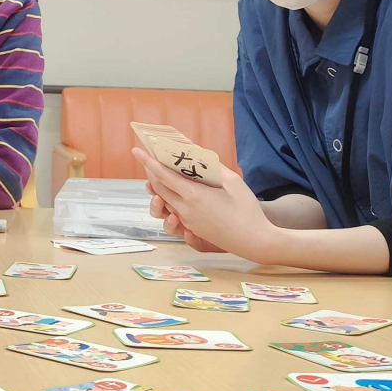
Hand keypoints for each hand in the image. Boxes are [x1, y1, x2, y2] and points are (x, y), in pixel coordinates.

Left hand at [133, 148, 275, 258]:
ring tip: (160, 172)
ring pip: (165, 200)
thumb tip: (199, 156)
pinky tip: (177, 189)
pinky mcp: (193, 228)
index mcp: (193, 195)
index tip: (137, 150)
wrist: (254, 240)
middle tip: (149, 157)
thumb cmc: (246, 209)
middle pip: (158, 188)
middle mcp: (185, 209)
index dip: (148, 161)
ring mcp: (188, 220)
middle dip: (151, 171)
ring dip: (159, 185)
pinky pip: (175, 209)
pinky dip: (171, 196)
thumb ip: (212, 167)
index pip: (163, 175)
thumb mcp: (232, 181)